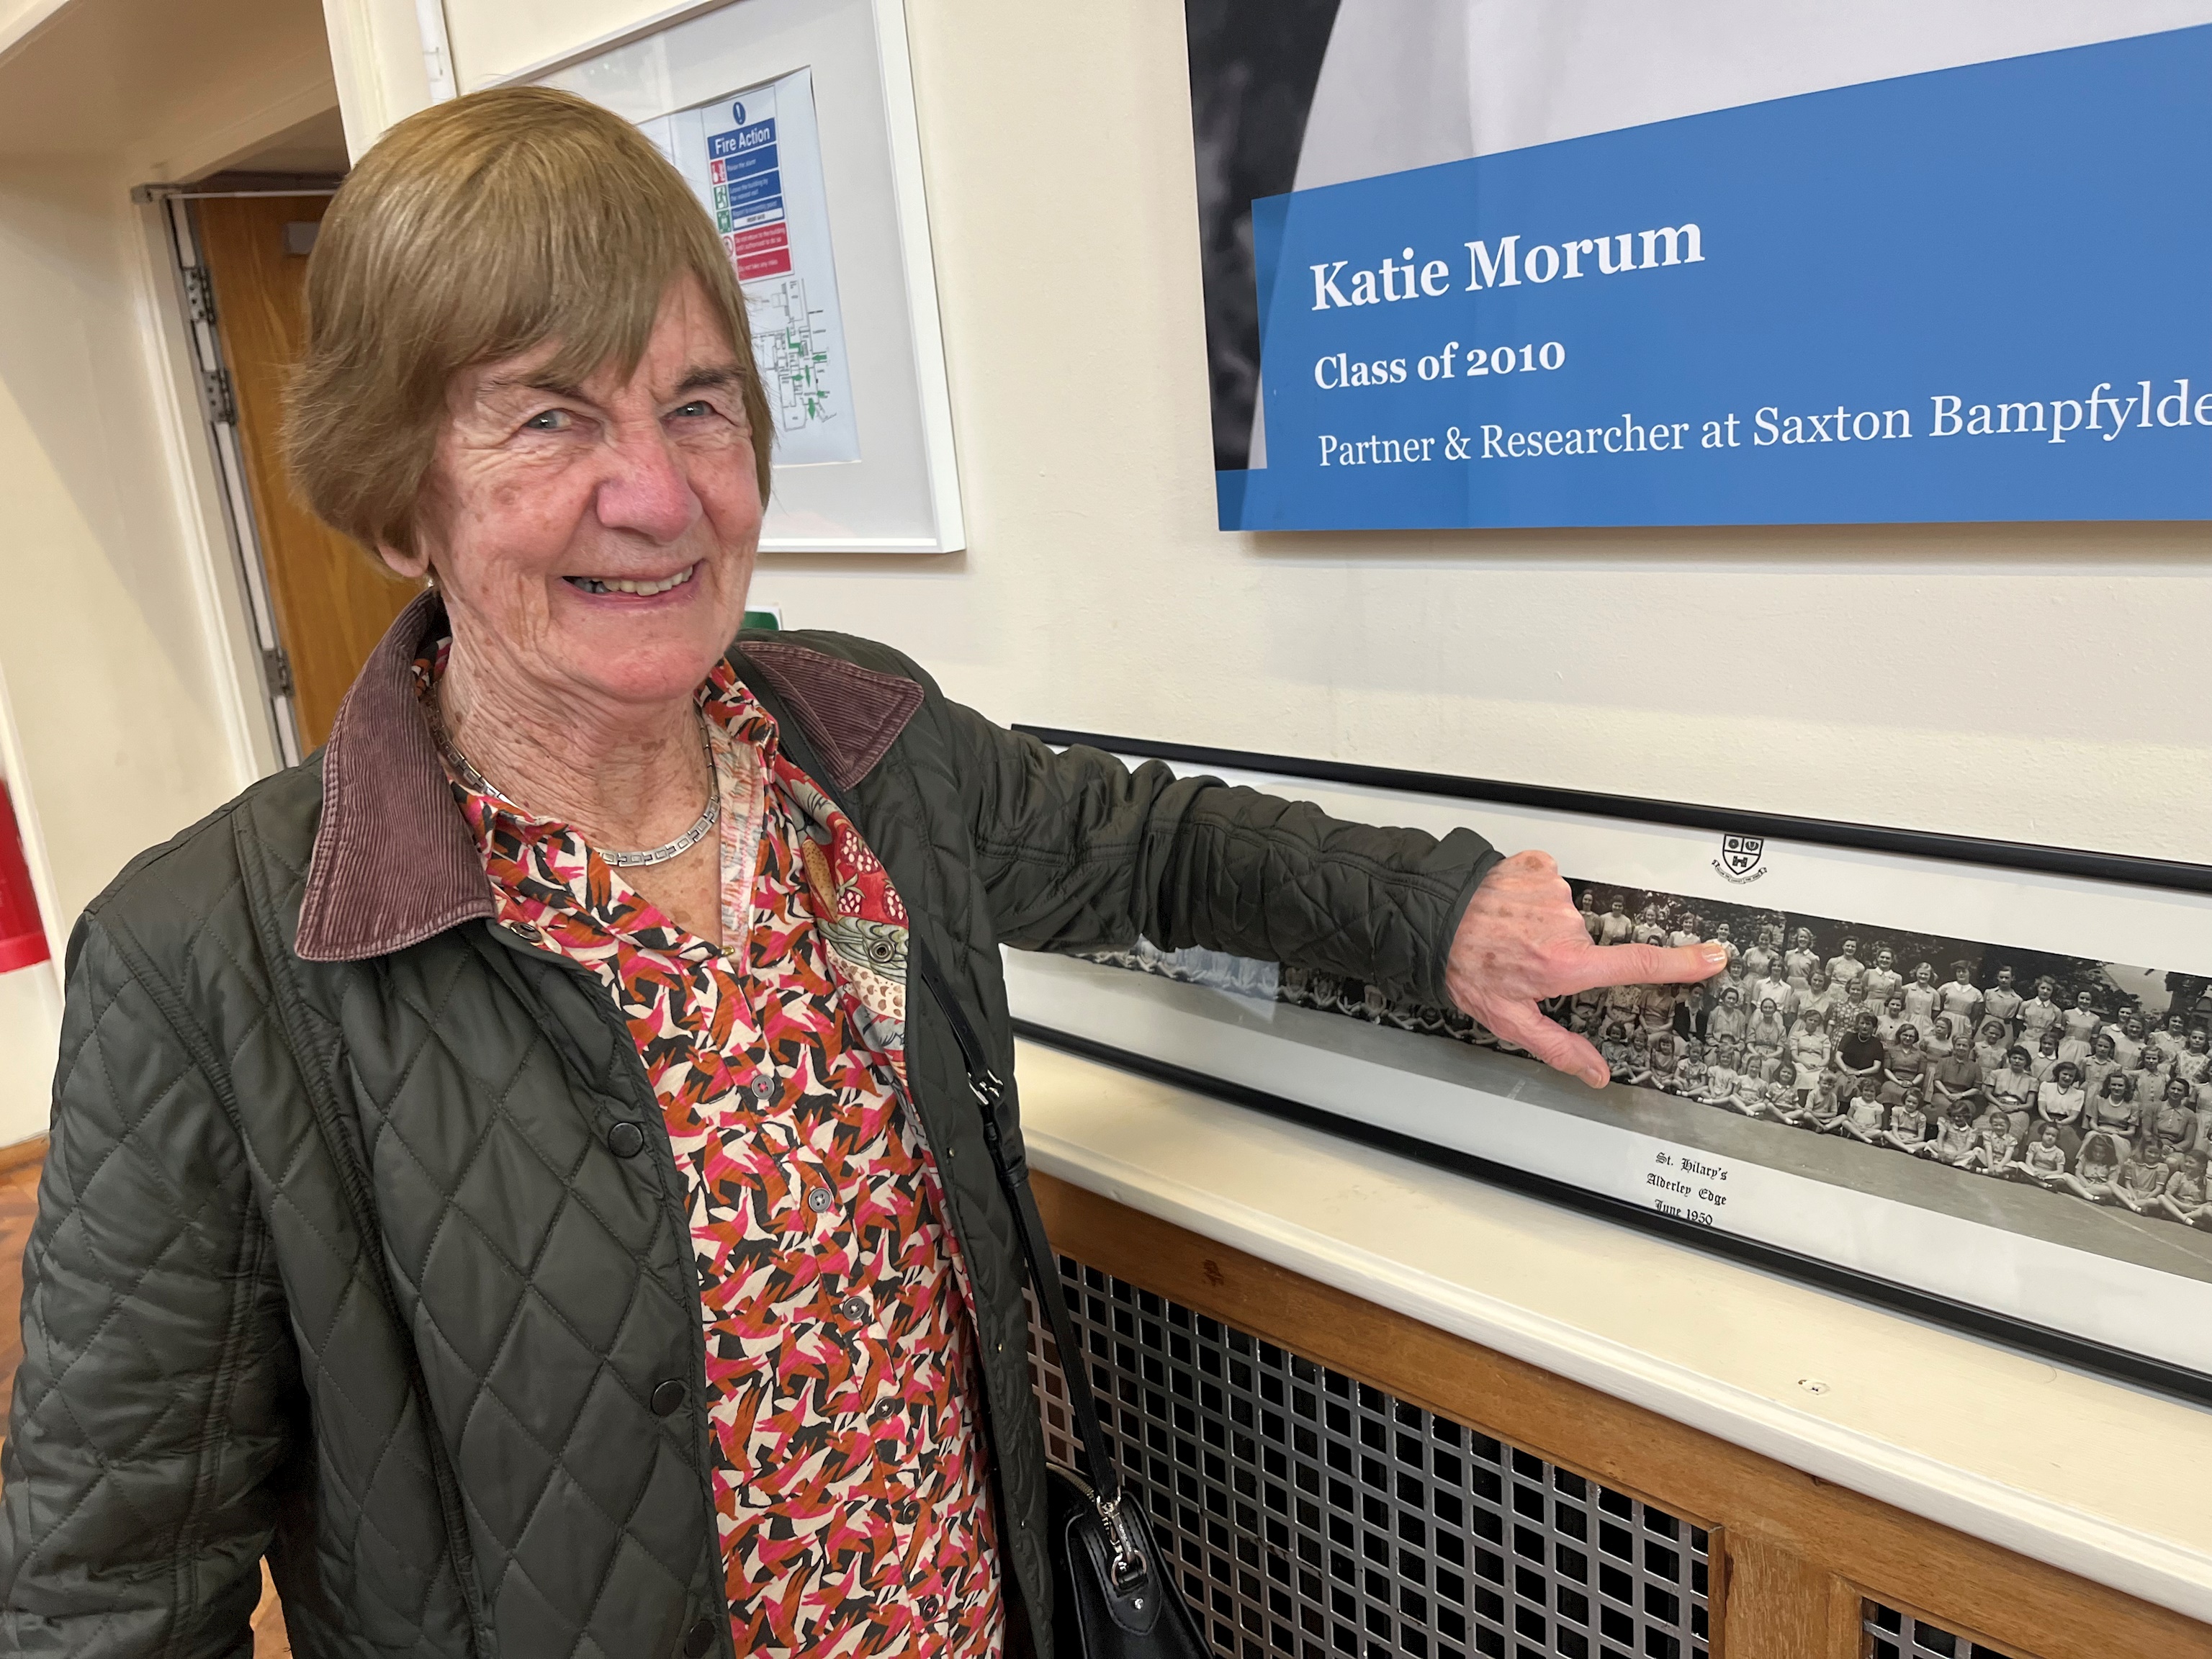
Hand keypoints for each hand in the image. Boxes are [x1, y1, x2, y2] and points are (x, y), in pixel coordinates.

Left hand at [1443, 851, 1726, 1088]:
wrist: (1429, 917)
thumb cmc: (1465, 967)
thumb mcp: (1509, 1019)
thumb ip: (1559, 1046)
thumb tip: (1596, 1073)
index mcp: (1566, 965)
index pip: (1639, 965)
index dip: (1683, 963)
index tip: (1716, 956)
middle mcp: (1566, 925)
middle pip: (1586, 944)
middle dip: (1562, 953)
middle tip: (1523, 956)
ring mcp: (1553, 891)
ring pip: (1564, 914)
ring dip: (1541, 922)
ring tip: (1507, 931)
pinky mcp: (1537, 865)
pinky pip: (1548, 883)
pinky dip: (1532, 894)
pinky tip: (1506, 907)